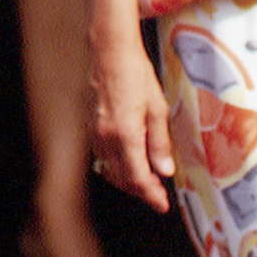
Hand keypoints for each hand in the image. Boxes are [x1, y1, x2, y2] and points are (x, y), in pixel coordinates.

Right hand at [90, 37, 175, 212]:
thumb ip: (160, 143)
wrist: (109, 52)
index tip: (162, 204)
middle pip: (122, 179)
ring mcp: (95, 132)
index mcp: (125, 135)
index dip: (151, 196)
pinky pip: (103, 156)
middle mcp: (106, 137)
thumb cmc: (135, 74)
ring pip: (110, 169)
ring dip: (129, 181)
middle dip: (141, 192)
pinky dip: (117, 166)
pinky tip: (130, 164)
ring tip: (149, 183)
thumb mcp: (158, 109)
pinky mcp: (91, 126)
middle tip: (159, 196)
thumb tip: (165, 170)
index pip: (138, 178)